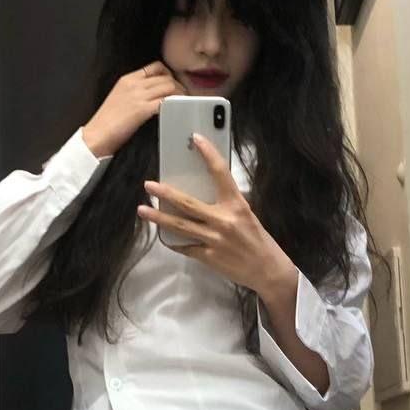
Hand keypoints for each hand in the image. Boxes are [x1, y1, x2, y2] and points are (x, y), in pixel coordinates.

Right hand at [81, 61, 186, 157]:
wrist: (96, 135)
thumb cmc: (106, 122)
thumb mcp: (118, 97)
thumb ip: (134, 92)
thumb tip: (151, 95)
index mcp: (127, 79)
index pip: (155, 67)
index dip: (168, 74)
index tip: (173, 84)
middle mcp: (134, 84)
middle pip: (166, 77)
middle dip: (178, 86)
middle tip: (183, 97)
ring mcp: (138, 96)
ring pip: (169, 87)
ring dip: (180, 95)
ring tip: (183, 104)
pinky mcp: (142, 110)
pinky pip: (165, 101)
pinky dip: (174, 104)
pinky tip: (176, 111)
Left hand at [136, 132, 295, 294]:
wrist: (267, 270)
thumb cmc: (258, 240)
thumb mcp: (246, 215)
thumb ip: (226, 204)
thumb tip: (204, 192)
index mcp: (236, 204)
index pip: (220, 173)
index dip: (208, 154)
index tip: (196, 139)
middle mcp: (223, 220)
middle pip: (187, 203)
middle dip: (165, 193)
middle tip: (149, 185)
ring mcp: (213, 240)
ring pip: (180, 226)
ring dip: (158, 218)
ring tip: (142, 210)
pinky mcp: (208, 256)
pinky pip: (185, 247)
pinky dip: (173, 241)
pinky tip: (163, 236)